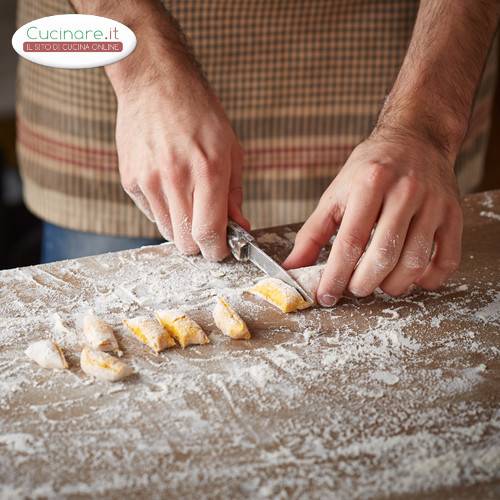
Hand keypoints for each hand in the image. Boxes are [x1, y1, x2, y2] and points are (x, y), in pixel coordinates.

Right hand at [107, 14, 248, 260]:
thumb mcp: (231, 150)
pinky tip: (170, 187)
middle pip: (186, 242)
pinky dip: (165, 211)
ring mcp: (149, 180)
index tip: (221, 251)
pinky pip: (151, 215)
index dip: (217, 251)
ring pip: (167, 233)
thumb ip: (234, 195)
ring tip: (189, 201)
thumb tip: (240, 229)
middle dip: (200, 243)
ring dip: (182, 228)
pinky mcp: (130, 180)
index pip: (209, 233)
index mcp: (208, 170)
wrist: (156, 84)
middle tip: (207, 228)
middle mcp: (176, 178)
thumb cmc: (201, 114)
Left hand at [283, 129, 462, 305]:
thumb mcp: (336, 194)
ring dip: (393, 285)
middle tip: (354, 288)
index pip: (349, 242)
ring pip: (414, 262)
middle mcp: (404, 192)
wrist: (416, 138)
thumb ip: (312, 233)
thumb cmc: (370, 169)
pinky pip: (447, 259)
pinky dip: (428, 280)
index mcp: (369, 184)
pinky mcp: (453, 214)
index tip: (326, 296)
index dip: (335, 276)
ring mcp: (433, 203)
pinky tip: (410, 278)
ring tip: (379, 283)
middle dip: (363, 283)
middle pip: (383, 255)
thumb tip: (292, 267)